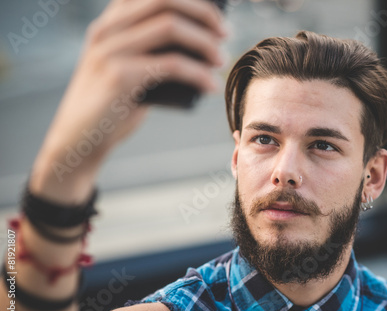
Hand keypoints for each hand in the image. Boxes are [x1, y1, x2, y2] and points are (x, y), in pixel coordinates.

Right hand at [30, 0, 226, 202]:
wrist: (79, 139)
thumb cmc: (114, 104)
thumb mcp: (130, 67)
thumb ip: (154, 50)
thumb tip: (204, 42)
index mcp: (111, 21)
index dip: (192, 0)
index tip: (218, 15)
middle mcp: (107, 28)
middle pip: (166, 1)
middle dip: (204, 14)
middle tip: (225, 34)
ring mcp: (110, 49)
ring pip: (170, 27)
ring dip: (205, 43)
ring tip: (220, 60)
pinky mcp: (118, 75)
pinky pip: (171, 64)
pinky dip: (198, 73)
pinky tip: (210, 86)